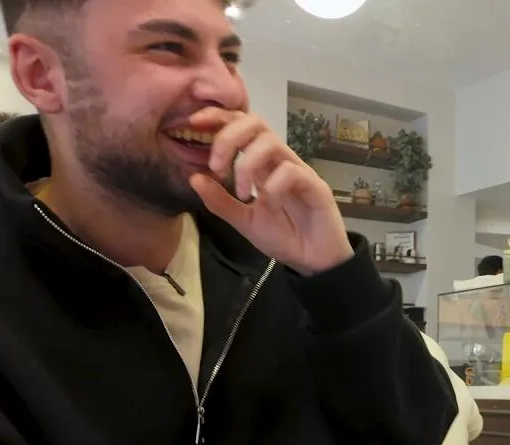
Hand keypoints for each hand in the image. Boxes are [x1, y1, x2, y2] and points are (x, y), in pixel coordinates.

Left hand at [188, 108, 352, 275]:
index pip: (242, 126)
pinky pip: (291, 172)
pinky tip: (268, 205)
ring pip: (271, 143)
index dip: (219, 118)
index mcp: (261, 164)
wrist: (313, 261)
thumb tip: (193, 178)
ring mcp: (298, 171)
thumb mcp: (244, 221)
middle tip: (216, 166)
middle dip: (229, 137)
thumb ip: (220, 202)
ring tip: (242, 194)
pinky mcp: (316, 186)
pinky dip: (272, 186)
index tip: (194, 123)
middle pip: (256, 123)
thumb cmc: (284, 237)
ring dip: (247, 164)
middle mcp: (279, 161)